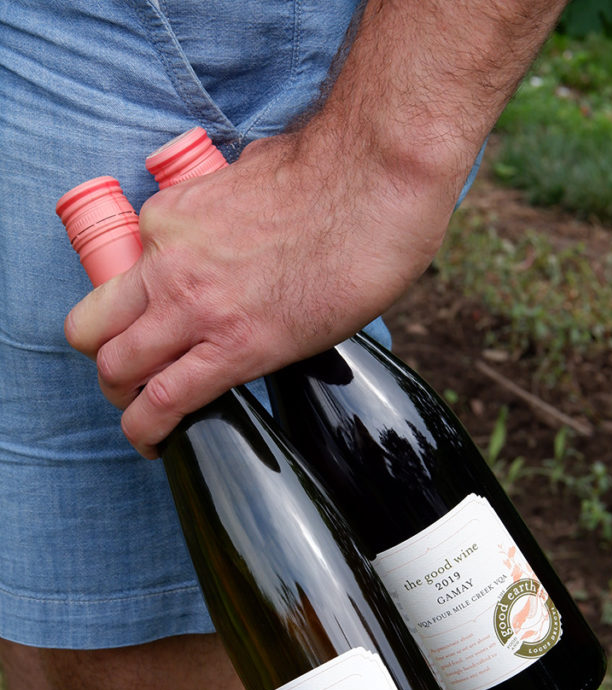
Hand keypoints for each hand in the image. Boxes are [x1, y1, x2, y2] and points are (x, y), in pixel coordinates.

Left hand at [65, 0, 566, 458]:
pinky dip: (150, 431)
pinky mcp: (234, 349)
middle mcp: (166, 264)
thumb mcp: (248, 173)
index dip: (128, 315)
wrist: (369, 184)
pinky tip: (157, 445)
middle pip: (92, 330)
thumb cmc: (330, 172)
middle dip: (107, 363)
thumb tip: (246, 215)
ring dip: (124, 402)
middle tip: (134, 383)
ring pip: (117, 370)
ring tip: (145, 421)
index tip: (151, 332)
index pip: (118, 280)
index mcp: (168, 219)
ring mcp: (194, 308)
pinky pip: (166, 402)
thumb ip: (229, 202)